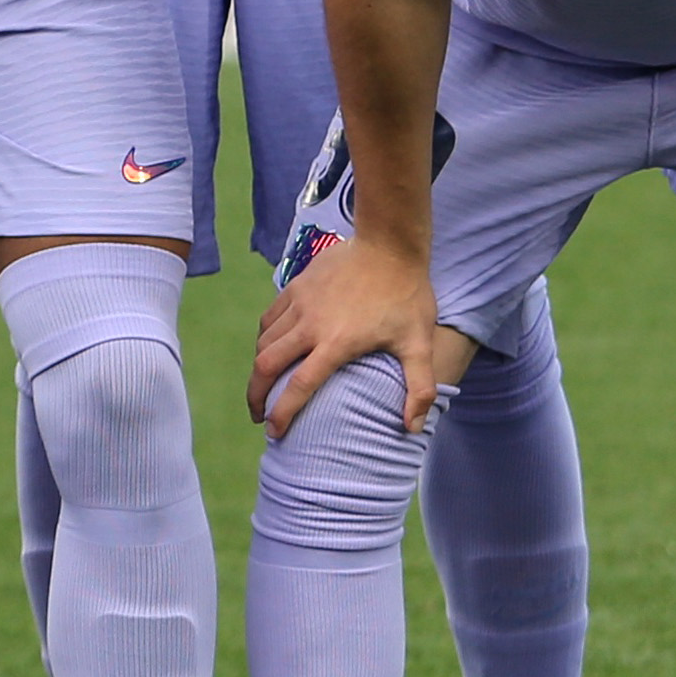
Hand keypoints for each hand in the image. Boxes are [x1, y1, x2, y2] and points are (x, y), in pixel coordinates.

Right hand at [250, 224, 443, 438]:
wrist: (388, 244)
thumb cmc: (406, 295)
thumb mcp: (419, 343)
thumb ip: (419, 388)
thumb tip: (412, 428)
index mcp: (337, 343)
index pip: (300, 385)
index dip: (282, 412)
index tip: (273, 432)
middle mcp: (310, 325)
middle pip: (266, 364)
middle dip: (256, 394)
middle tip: (257, 415)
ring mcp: (299, 304)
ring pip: (263, 342)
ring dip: (258, 368)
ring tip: (263, 386)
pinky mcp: (295, 287)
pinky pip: (268, 318)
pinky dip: (263, 339)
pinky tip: (268, 348)